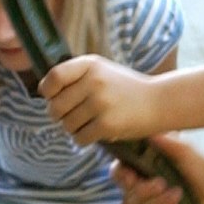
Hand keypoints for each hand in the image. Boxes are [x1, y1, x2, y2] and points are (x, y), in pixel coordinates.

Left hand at [41, 55, 162, 143]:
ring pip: (67, 125)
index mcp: (90, 65)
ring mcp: (101, 103)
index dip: (48, 90)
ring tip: (89, 123)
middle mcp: (94, 82)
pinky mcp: (108, 125)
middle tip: (72, 115)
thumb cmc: (125, 88)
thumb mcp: (102, 71)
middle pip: (56, 106)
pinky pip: (80, 138)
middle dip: (60, 115)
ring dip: (74, 128)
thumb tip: (45, 92)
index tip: (52, 96)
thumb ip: (75, 76)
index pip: (54, 77)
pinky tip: (96, 132)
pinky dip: (84, 139)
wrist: (158, 102)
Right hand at [115, 131, 203, 203]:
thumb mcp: (186, 152)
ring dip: (157, 201)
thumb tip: (151, 133)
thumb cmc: (200, 169)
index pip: (119, 169)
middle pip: (126, 189)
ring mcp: (147, 201)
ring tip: (177, 193)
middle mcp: (141, 182)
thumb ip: (168, 143)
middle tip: (160, 184)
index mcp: (143, 164)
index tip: (131, 175)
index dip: (120, 173)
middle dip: (142, 189)